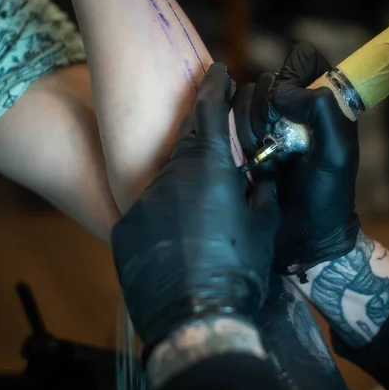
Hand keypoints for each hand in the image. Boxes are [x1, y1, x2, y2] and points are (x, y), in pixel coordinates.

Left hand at [111, 63, 279, 352]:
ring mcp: (142, 203)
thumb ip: (262, 193)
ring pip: (167, 182)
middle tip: (218, 154)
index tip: (219, 72)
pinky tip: (181, 240)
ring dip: (186, 188)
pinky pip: (149, 212)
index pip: (209, 113)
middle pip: (186, 146)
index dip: (216, 88)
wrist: (197, 318)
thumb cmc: (239, 269)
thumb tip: (260, 179)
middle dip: (202, 142)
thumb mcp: (263, 227)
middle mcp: (168, 177)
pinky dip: (167, 216)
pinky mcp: (125, 229)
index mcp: (206, 169)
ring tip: (204, 216)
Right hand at [235, 44, 360, 276]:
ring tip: (267, 158)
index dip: (292, 76)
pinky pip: (228, 122)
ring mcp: (268, 124)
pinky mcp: (246, 142)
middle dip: (267, 111)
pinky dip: (237, 141)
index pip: (302, 58)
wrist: (302, 237)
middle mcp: (294, 107)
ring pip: (242, 101)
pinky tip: (253, 164)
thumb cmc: (327, 197)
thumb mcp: (336, 153)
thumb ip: (321, 111)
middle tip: (278, 142)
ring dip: (251, 129)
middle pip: (265, 80)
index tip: (292, 107)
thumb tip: (283, 92)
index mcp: (323, 101)